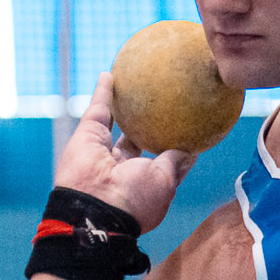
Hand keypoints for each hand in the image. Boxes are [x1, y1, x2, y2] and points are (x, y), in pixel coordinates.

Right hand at [58, 73, 196, 237]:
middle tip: (164, 107)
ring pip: (116, 123)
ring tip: (136, 86)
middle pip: (137, 142)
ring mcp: (103, 151)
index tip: (188, 133)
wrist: (95, 206)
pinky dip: (103, 91)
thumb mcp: (165, 181)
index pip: (160, 163)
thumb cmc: (135, 199)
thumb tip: (192, 149)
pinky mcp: (88, 134)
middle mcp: (121, 168)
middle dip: (148, 128)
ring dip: (124, 105)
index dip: (172, 150)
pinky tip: (111, 74)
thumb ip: (175, 162)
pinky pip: (98, 107)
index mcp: (141, 183)